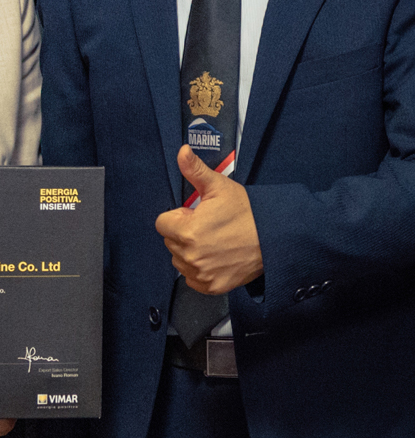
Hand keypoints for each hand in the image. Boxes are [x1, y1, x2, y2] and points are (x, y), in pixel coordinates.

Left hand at [155, 146, 262, 293]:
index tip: (195, 214)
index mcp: (187, 231)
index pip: (162, 223)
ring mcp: (201, 274)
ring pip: (179, 260)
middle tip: (208, 226)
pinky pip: (192, 278)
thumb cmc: (246, 211)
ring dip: (189, 251)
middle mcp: (191, 257)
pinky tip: (216, 257)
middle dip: (183, 232)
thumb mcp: (219, 186)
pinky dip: (199, 269)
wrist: (274, 237)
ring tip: (214, 241)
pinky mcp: (212, 286)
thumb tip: (181, 151)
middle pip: (170, 241)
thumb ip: (194, 170)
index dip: (178, 216)